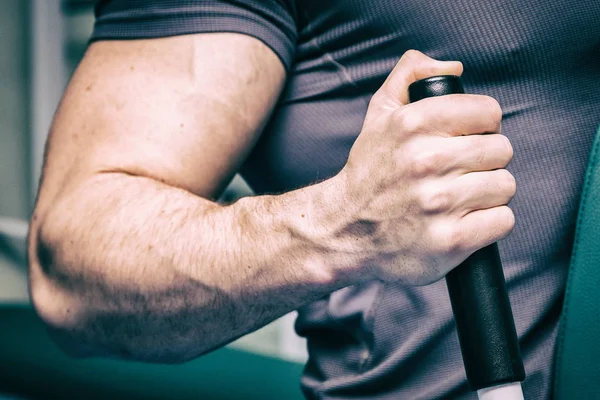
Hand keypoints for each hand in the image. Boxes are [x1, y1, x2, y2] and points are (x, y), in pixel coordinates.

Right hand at [334, 50, 515, 284]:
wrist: (343, 231)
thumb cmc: (369, 174)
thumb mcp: (378, 115)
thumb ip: (410, 76)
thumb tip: (453, 68)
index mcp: (411, 123)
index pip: (488, 111)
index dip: (481, 125)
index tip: (465, 139)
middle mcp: (426, 160)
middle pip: (501, 149)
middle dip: (485, 161)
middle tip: (459, 173)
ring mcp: (439, 203)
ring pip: (504, 185)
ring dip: (487, 193)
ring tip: (458, 198)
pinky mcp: (451, 240)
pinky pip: (502, 220)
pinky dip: (488, 223)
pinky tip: (462, 221)